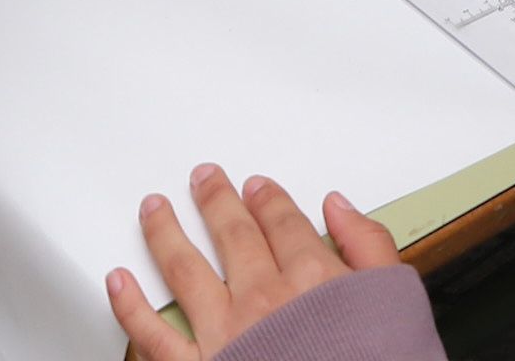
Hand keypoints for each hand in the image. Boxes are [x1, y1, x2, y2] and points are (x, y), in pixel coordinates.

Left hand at [104, 165, 403, 359]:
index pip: (284, 224)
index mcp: (312, 280)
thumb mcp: (396, 302)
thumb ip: (370, 248)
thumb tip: (341, 208)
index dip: (268, 200)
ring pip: (184, 269)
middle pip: (233, 235)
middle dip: (215, 201)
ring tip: (153, 209)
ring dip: (165, 233)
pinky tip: (118, 283)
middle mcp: (263, 299)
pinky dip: (130, 306)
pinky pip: (153, 335)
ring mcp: (225, 335)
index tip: (256, 186)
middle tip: (202, 179)